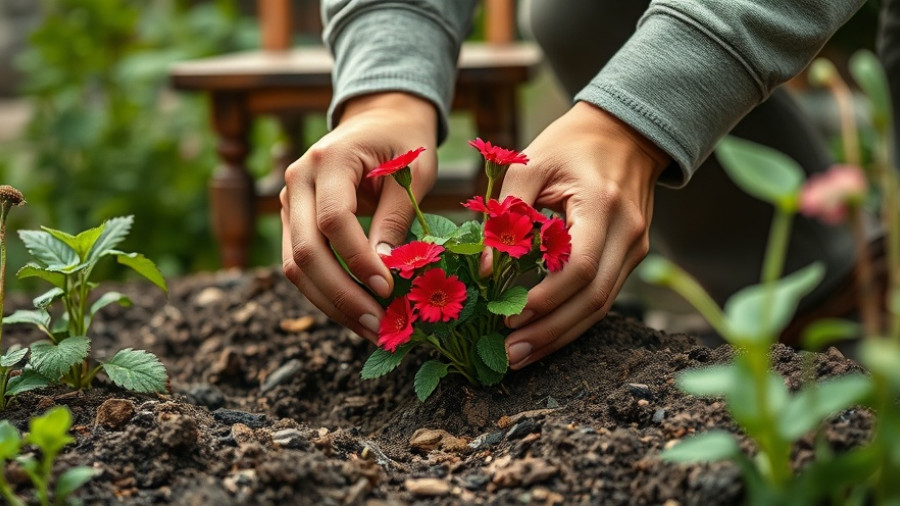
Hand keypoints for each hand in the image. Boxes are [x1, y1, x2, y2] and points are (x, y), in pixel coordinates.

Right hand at [281, 92, 437, 342]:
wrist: (378, 120)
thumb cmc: (402, 143)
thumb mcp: (411, 173)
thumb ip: (395, 218)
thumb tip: (386, 272)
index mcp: (329, 160)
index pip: (334, 220)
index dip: (358, 260)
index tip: (389, 289)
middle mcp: (297, 180)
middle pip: (305, 250)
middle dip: (341, 294)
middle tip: (378, 324)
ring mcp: (289, 202)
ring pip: (295, 266)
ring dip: (332, 304)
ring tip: (371, 330)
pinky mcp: (293, 221)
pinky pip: (301, 265)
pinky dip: (327, 294)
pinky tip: (358, 313)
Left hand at [499, 102, 669, 368]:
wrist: (624, 132)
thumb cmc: (569, 145)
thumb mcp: (529, 165)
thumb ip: (505, 214)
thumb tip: (485, 272)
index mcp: (603, 204)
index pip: (580, 266)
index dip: (546, 298)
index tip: (511, 317)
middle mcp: (628, 232)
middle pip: (594, 299)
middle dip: (551, 332)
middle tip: (510, 355)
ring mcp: (636, 248)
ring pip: (601, 306)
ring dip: (561, 335)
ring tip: (520, 357)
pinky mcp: (631, 257)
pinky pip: (603, 296)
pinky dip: (572, 320)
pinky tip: (543, 335)